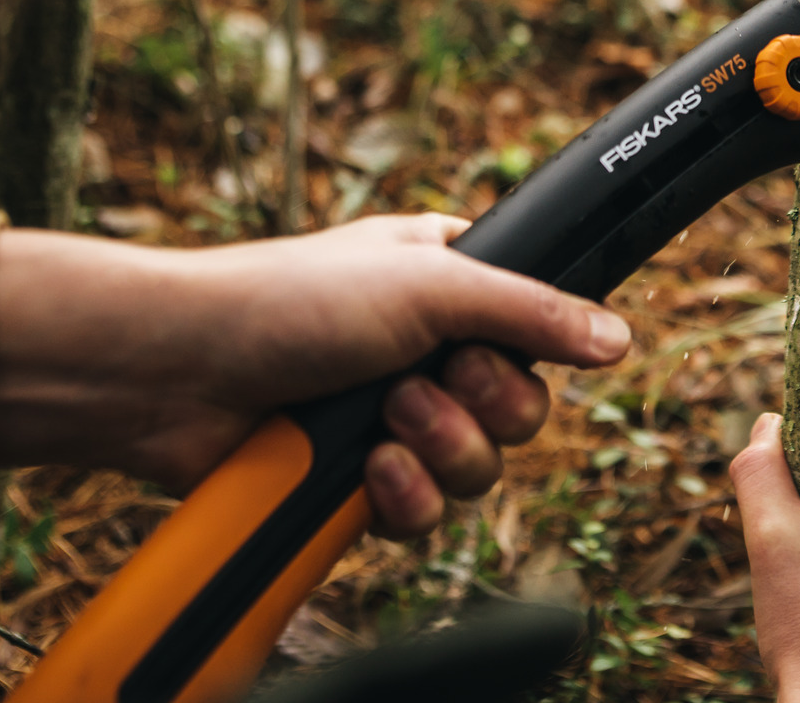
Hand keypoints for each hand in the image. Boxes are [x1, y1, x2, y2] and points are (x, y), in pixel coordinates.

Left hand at [0, 213, 629, 536]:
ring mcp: (396, 421)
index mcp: (452, 286)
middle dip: (478, 406)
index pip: (540, 332)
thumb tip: (619, 338)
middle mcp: (431, 352)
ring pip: (480, 468)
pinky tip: (367, 470)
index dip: (530, 351)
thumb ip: (532, 312)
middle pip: (523, 410)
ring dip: (437, 448)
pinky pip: (427, 515)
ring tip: (381, 421)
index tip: (490, 344)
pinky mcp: (362, 484)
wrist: (179, 374)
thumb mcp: (430, 283)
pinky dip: (403, 497)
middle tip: (424, 378)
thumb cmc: (289, 299)